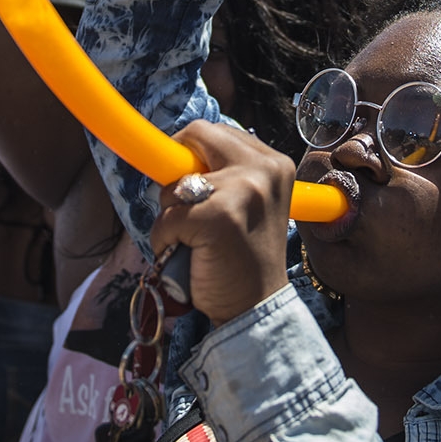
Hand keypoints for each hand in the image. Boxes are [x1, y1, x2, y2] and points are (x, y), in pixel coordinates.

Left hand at [151, 122, 294, 325]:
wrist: (255, 309)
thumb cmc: (242, 259)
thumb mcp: (245, 203)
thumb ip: (223, 174)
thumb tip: (175, 153)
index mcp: (275, 163)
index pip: (216, 131)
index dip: (191, 149)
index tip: (181, 164)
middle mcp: (265, 168)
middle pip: (197, 134)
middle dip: (177, 168)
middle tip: (183, 204)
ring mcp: (243, 189)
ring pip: (175, 184)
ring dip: (172, 216)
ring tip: (197, 241)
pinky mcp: (217, 216)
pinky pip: (166, 218)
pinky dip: (165, 241)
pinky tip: (191, 257)